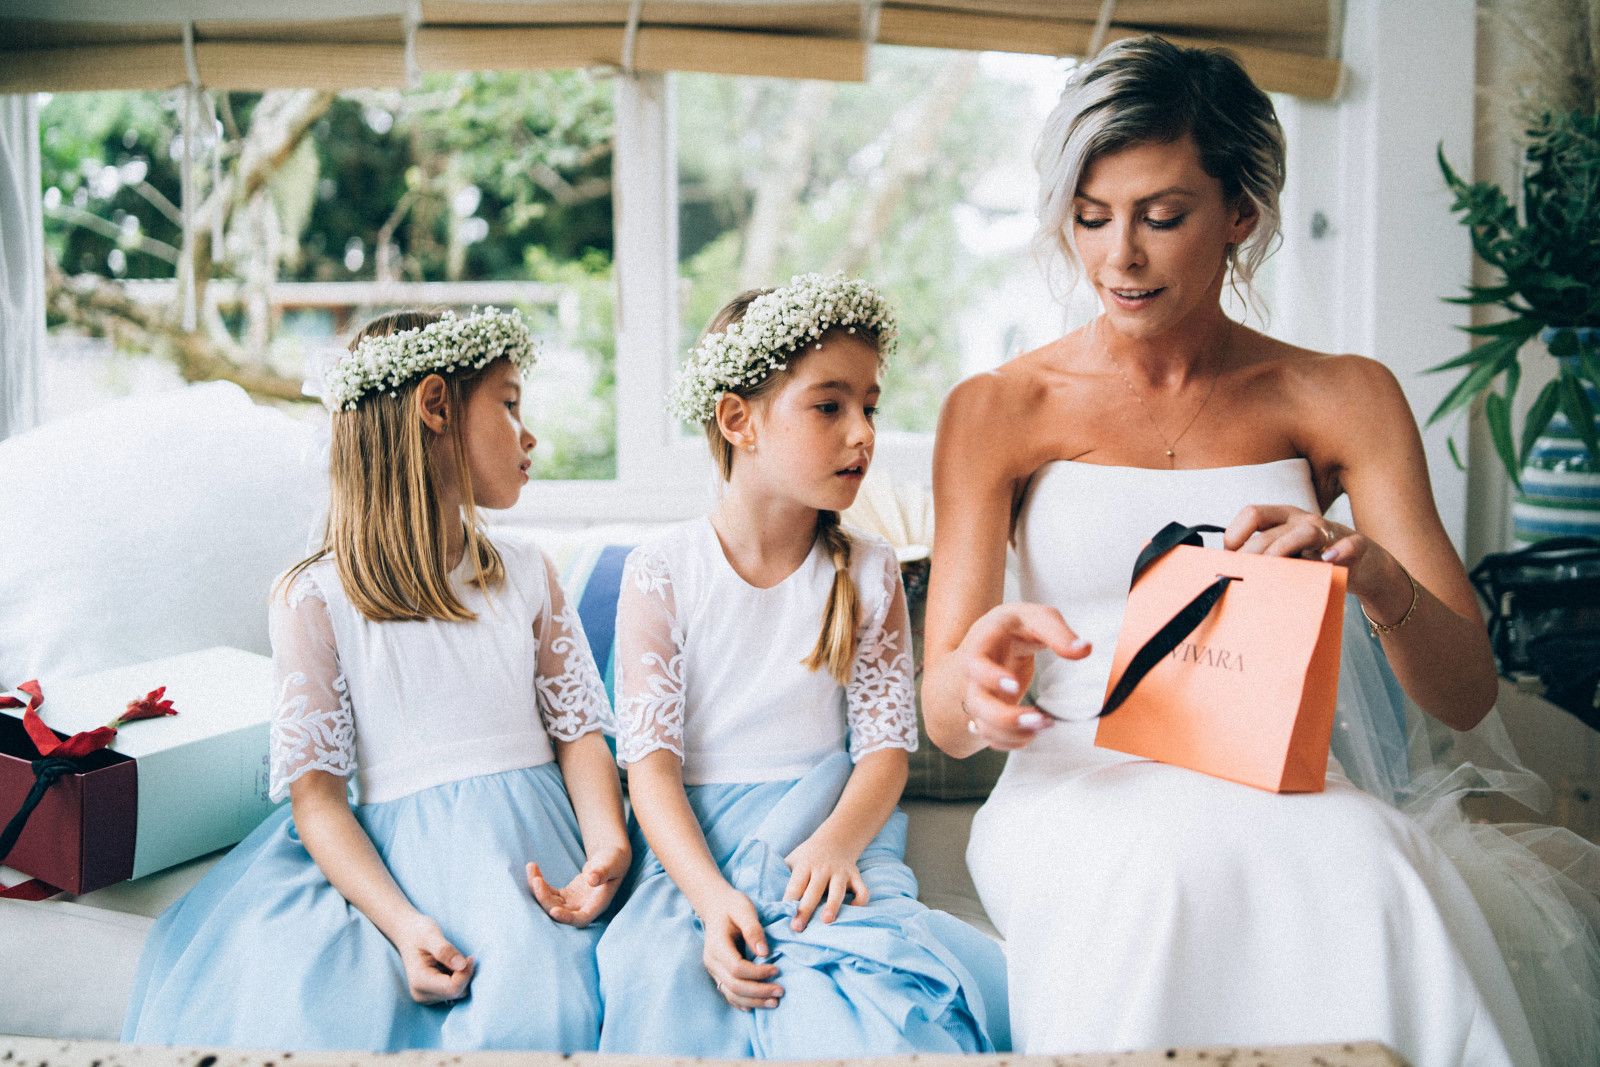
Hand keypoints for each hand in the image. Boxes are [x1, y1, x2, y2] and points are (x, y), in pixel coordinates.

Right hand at [394, 912, 474, 1003]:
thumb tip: (461, 965)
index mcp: (419, 981)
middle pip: (456, 992)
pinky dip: (458, 979)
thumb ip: (444, 950)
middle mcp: (421, 994)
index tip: (470, 957)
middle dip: (465, 974)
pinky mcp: (432, 995)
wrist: (407, 934)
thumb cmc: (418, 931)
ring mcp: (426, 997)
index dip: (466, 973)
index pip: (453, 988)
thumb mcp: (430, 934)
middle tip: (463, 956)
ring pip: (458, 993)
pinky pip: (454, 991)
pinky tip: (451, 966)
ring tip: (454, 959)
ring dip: (463, 977)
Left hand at [526, 844, 629, 927]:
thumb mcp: (611, 863)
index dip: (567, 918)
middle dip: (545, 899)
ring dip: (538, 890)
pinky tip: (533, 869)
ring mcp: (573, 903)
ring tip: (531, 868)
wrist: (611, 859)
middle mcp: (584, 908)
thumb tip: (592, 880)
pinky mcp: (566, 896)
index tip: (553, 911)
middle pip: (560, 912)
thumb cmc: (614, 860)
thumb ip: (602, 872)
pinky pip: (549, 893)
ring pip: (551, 903)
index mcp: (598, 904)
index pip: (581, 918)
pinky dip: (540, 884)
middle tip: (536, 880)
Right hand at [693, 884, 781, 1010]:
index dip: (758, 973)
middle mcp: (712, 961)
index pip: (737, 968)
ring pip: (731, 993)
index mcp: (717, 945)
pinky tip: (758, 1005)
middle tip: (781, 992)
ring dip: (753, 1001)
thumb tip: (764, 953)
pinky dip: (743, 1002)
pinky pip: (728, 993)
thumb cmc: (732, 905)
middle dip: (759, 992)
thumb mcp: (743, 909)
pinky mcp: (718, 974)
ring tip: (774, 1002)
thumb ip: (753, 929)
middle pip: (734, 985)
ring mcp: (714, 970)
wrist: (716, 906)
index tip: (777, 969)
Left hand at [783, 832, 867, 930]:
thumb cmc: (808, 856)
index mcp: (805, 865)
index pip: (795, 884)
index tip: (782, 915)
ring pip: (838, 890)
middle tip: (797, 927)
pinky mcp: (856, 877)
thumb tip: (766, 901)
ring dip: (832, 905)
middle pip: (813, 890)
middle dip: (805, 909)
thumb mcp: (793, 860)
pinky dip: (860, 901)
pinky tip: (852, 911)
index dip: (788, 900)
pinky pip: (862, 890)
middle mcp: (823, 869)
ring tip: (827, 921)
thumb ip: (782, 877)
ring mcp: (841, 872)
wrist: (836, 839)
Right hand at [959, 602, 1090, 749]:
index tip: (1014, 685)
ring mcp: (981, 696)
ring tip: (1045, 725)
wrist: (997, 638)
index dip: (990, 677)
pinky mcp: (990, 713)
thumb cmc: (1017, 625)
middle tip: (1038, 719)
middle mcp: (975, 675)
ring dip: (1013, 733)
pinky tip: (1034, 733)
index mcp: (982, 646)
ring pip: (984, 725)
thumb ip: (1058, 632)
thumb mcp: (1038, 617)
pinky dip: (1012, 742)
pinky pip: (992, 736)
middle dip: (1005, 718)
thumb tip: (1083, 650)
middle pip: (976, 703)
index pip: (974, 664)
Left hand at [1223, 504, 1405, 606]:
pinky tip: (1328, 559)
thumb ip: (1260, 557)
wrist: (1362, 564)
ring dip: (1285, 549)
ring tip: (1271, 567)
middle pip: (1272, 529)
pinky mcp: (1355, 546)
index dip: (1235, 536)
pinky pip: (1351, 545)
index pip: (1252, 514)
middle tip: (1243, 576)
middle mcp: (1301, 520)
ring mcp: (1329, 532)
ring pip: (1306, 532)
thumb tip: (1225, 571)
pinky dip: (1340, 551)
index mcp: (1281, 518)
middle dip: (1253, 552)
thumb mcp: (1284, 554)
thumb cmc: (1314, 559)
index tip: (1228, 561)